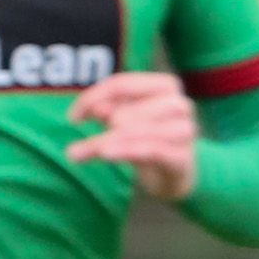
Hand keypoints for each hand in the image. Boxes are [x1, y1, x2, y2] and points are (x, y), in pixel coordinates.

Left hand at [64, 71, 197, 200]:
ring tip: (78, 154)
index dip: (92, 98)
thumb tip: (98, 108)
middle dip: (97, 127)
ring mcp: (185, 131)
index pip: (122, 84)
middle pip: (128, 110)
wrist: (172, 174)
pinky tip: (106, 154)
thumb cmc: (144, 136)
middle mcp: (180, 104)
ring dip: (105, 142)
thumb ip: (107, 110)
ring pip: (138, 131)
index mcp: (165, 86)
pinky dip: (127, 150)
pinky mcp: (183, 158)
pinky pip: (153, 150)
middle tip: (75, 146)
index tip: (72, 118)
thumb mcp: (120, 119)